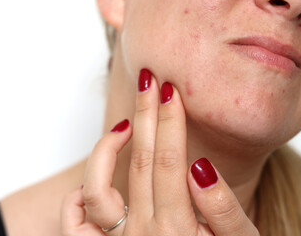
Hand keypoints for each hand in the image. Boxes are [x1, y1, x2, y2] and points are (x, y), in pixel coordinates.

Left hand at [60, 69, 259, 235]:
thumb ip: (223, 210)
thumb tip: (200, 166)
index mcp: (178, 229)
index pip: (169, 160)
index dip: (169, 121)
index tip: (170, 91)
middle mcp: (142, 234)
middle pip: (140, 161)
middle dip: (145, 116)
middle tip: (149, 81)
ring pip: (99, 187)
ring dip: (107, 149)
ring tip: (126, 123)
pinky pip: (77, 223)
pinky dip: (80, 195)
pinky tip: (96, 179)